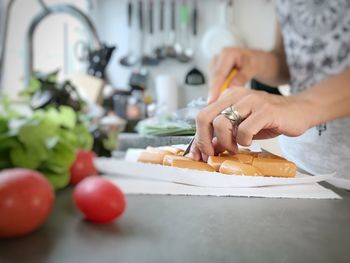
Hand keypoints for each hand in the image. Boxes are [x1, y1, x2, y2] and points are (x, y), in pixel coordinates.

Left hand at [188, 87, 310, 160]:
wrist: (300, 111)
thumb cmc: (268, 119)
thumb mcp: (241, 126)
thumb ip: (224, 134)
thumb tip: (207, 148)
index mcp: (227, 98)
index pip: (202, 116)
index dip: (198, 137)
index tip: (199, 155)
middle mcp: (235, 96)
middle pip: (205, 117)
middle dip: (204, 140)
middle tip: (212, 154)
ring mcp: (250, 101)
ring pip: (222, 123)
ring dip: (224, 142)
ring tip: (235, 148)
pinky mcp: (265, 110)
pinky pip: (244, 129)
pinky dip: (243, 141)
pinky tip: (249, 142)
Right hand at [208, 48, 261, 103]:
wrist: (257, 60)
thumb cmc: (256, 61)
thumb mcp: (254, 67)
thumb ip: (243, 76)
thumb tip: (231, 87)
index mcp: (227, 54)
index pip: (219, 74)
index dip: (214, 88)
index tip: (212, 100)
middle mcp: (218, 58)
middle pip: (213, 79)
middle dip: (214, 93)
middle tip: (216, 108)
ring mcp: (215, 66)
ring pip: (212, 83)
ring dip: (216, 93)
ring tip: (221, 105)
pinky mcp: (215, 73)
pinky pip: (214, 84)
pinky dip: (218, 92)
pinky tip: (222, 99)